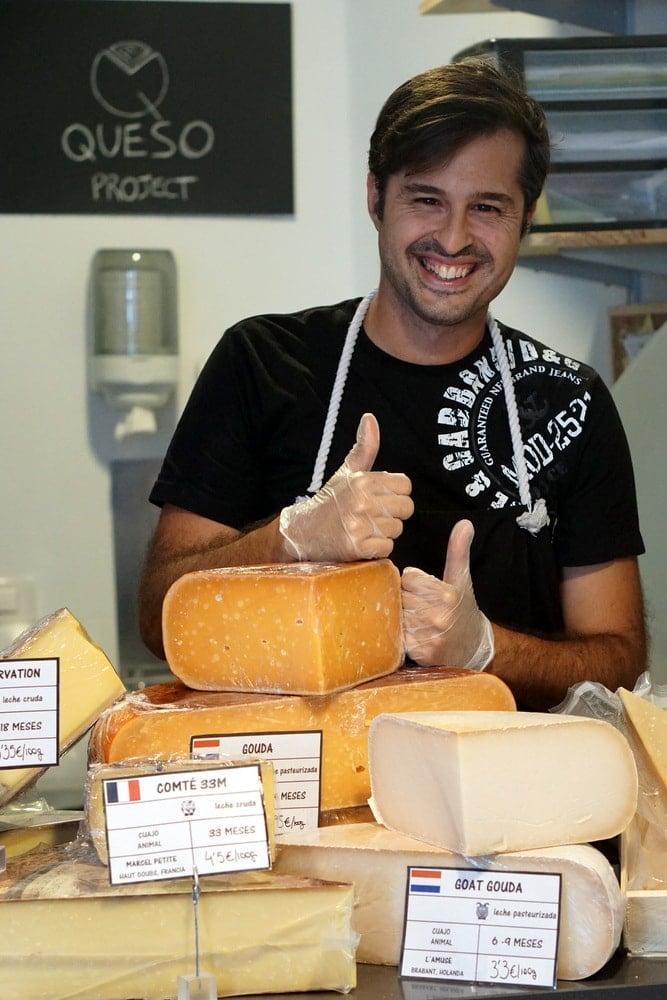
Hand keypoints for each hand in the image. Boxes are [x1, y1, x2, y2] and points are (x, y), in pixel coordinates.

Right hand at [279, 412, 412, 560]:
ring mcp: (359, 525)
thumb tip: (370, 418)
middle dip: (392, 513)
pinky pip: (387, 548)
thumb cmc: (330, 502)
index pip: (405, 485)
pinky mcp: (357, 547)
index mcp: (362, 481)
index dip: (395, 493)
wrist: (302, 533)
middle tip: (372, 515)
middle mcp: (362, 501)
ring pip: (397, 529)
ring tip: (364, 528)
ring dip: (383, 531)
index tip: (379, 498)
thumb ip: (364, 447)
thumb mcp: (346, 472)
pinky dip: (377, 548)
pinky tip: (361, 541)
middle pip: (406, 508)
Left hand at [401, 519, 493, 669]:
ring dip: (401, 616)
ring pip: (396, 615)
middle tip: (418, 606)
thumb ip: (459, 551)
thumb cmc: (463, 609)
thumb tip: (465, 523)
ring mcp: (430, 636)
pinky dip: (399, 634)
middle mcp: (439, 616)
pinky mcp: (421, 653)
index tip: (422, 590)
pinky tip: (412, 633)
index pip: (408, 578)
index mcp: (447, 594)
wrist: (474, 646)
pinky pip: (396, 637)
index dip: (412, 582)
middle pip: (400, 596)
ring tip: (415, 620)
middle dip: (405, 599)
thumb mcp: (462, 579)